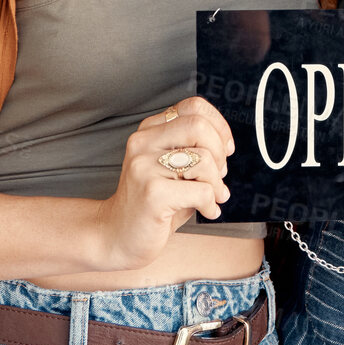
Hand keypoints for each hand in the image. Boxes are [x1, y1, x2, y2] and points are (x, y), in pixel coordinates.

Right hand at [86, 96, 236, 271]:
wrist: (116, 237)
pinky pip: (203, 191)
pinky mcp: (153, 193)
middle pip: (199, 126)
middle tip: (218, 175)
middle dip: (220, 152)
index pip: (193, 107)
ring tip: (212, 197)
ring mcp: (144, 167)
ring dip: (217, 182)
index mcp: (149, 132)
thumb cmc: (152, 204)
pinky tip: (207, 211)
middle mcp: (143, 143)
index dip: (218, 125)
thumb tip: (226, 146)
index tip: (225, 148)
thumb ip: (192, 149)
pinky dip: (212, 203)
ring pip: (204, 158)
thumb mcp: (171, 168)